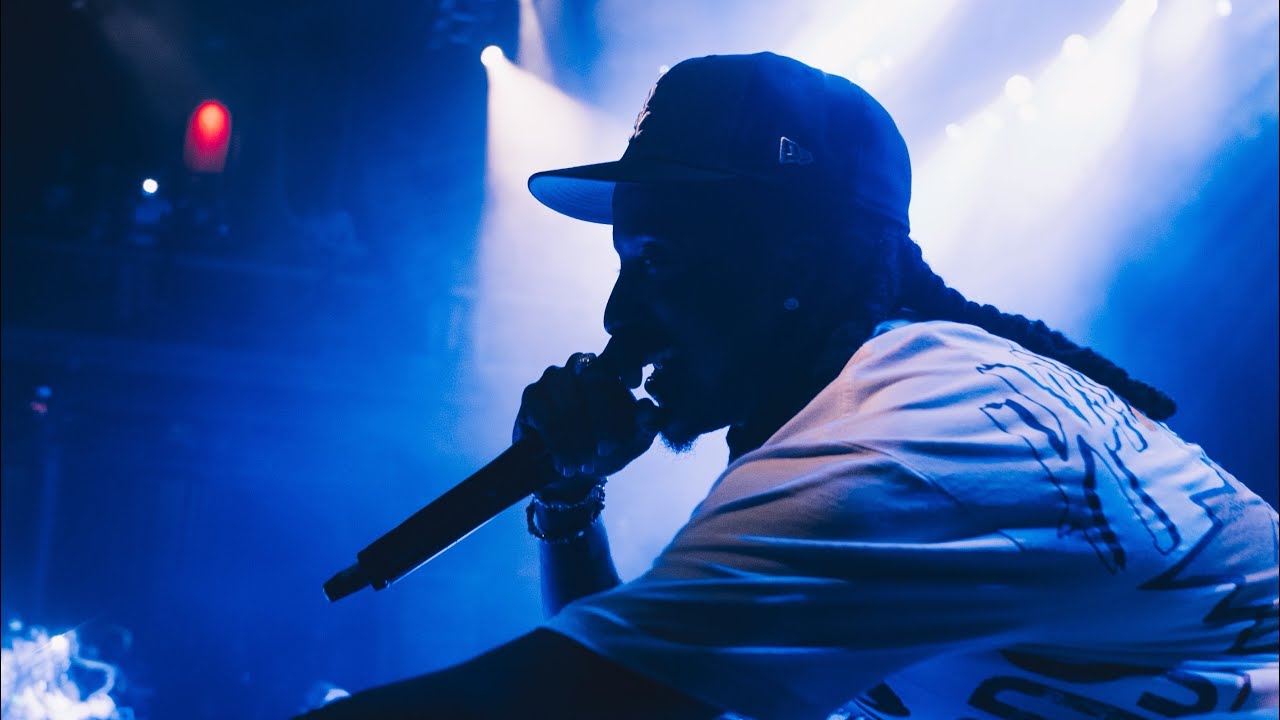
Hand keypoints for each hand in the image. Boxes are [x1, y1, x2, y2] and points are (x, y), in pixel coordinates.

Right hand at [514, 351, 658, 495]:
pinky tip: (565, 464)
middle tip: (605, 452)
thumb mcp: (634, 439)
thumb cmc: (609, 447)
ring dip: (577, 437)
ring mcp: (555, 375)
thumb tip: (648, 409)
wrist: (575, 469)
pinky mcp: (532, 394)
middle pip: (592, 380)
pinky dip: (558, 443)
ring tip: (584, 465)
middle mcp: (583, 363)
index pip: (618, 370)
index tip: (623, 421)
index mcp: (613, 366)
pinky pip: (545, 417)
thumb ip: (647, 423)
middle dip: (600, 420)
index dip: (622, 393)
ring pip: (568, 400)